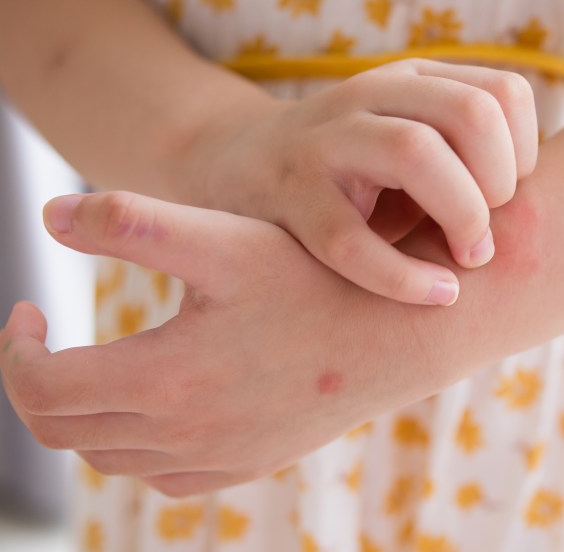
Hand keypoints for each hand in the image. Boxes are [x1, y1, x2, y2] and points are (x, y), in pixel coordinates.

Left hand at [0, 191, 458, 496]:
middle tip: (49, 338)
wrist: (398, 334)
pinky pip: (163, 476)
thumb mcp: (226, 241)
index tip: (30, 309)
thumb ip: (134, 223)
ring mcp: (218, 459)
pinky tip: (155, 405)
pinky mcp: (247, 466)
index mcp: (166, 379)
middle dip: (39, 381)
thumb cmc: (316, 280)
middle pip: (65, 429)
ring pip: (111, 455)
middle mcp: (185, 435)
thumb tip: (48, 214)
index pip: (42, 387)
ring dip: (84, 413)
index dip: (17, 348)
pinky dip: (136, 446)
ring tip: (97, 363)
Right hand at [190, 58, 537, 305]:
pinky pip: (352, 240)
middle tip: (485, 233)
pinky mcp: (289, 198)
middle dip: (499, 182)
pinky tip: (436, 294)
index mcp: (413, 79)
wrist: (237, 165)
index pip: (505, 92)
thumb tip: (555, 209)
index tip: (506, 194)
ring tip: (467, 258)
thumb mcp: (412, 140)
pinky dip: (404, 277)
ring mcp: (326, 142)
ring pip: (415, 152)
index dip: (525, 151)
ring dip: (461, 214)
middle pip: (471, 113)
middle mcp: (371, 95)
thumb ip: (469, 156)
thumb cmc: (354, 172)